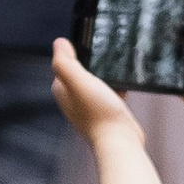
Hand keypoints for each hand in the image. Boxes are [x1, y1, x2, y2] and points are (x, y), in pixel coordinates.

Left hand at [53, 35, 145, 150]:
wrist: (120, 140)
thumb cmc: (100, 113)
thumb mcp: (78, 81)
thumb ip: (65, 62)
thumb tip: (59, 43)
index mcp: (62, 89)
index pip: (63, 62)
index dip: (74, 51)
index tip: (88, 45)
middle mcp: (73, 98)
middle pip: (80, 70)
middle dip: (90, 61)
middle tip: (103, 54)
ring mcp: (88, 105)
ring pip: (95, 80)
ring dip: (104, 73)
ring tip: (114, 68)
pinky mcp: (104, 110)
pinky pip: (108, 90)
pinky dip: (115, 85)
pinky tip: (123, 82)